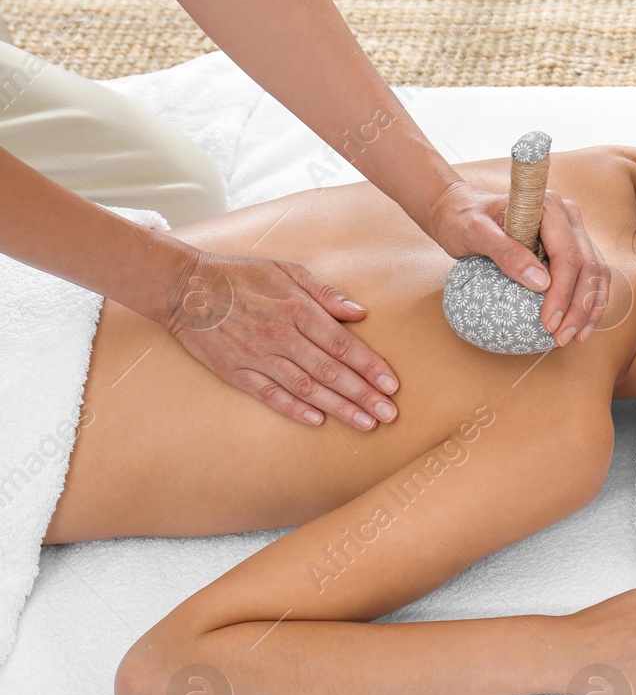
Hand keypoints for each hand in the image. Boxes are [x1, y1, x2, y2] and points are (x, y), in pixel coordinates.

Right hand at [163, 249, 399, 429]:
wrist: (183, 286)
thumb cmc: (241, 275)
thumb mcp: (287, 271)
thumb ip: (326, 294)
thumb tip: (360, 314)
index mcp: (297, 310)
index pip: (343, 344)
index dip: (370, 366)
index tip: (392, 385)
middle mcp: (280, 336)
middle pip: (330, 371)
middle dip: (363, 395)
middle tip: (389, 415)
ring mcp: (257, 356)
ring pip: (305, 388)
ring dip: (338, 408)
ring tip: (366, 424)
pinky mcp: (235, 371)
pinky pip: (269, 394)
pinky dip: (294, 409)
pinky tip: (317, 422)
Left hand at [421, 177, 612, 346]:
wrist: (459, 210)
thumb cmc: (462, 219)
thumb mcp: (474, 233)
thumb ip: (506, 252)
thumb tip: (541, 283)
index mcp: (549, 207)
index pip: (567, 255)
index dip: (562, 293)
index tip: (548, 323)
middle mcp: (567, 216)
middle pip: (588, 266)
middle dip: (579, 307)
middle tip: (561, 337)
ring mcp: (573, 231)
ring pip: (597, 273)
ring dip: (589, 309)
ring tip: (574, 337)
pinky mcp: (572, 247)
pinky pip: (591, 276)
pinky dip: (589, 303)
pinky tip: (579, 326)